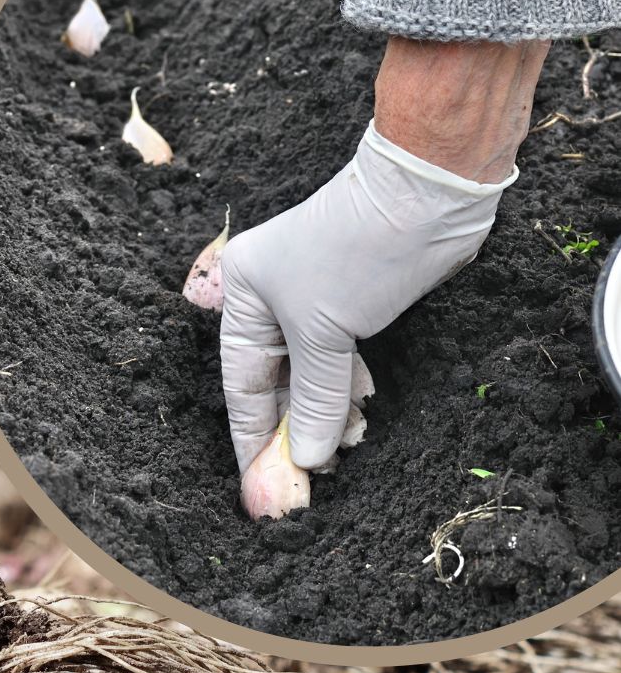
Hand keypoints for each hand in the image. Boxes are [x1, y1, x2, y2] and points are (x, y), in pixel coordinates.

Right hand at [219, 120, 512, 471]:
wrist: (431, 191)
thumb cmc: (360, 250)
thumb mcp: (326, 332)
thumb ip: (315, 399)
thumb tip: (307, 458)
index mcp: (244, 293)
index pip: (241, 381)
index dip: (251, 435)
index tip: (260, 481)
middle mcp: (271, 297)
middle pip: (275, 382)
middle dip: (294, 428)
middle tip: (310, 477)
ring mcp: (313, 300)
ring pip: (310, 375)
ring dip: (326, 413)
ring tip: (345, 445)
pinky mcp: (352, 304)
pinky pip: (340, 364)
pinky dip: (347, 391)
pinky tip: (358, 415)